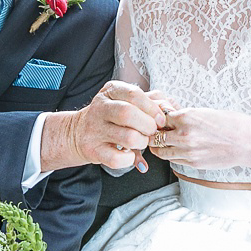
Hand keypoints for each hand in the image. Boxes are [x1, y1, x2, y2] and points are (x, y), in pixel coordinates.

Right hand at [40, 81, 166, 170]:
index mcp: (111, 91)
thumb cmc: (112, 116)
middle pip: (128, 113)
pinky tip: (130, 155)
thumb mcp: (127, 101)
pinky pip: (117, 159)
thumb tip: (170, 110)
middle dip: (147, 126)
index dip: (152, 108)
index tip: (160, 119)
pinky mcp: (92, 150)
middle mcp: (100, 107)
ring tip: (141, 142)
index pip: (134, 94)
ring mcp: (94, 129)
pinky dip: (129, 159)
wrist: (79, 132)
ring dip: (141, 143)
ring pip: (127, 137)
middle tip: (151, 132)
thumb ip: (150, 102)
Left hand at [147, 108, 250, 169]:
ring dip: (160, 148)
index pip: (159, 119)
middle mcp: (184, 135)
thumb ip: (185, 116)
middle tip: (155, 135)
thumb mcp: (204, 112)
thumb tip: (170, 118)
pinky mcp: (193, 163)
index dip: (158, 121)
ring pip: (161, 152)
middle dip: (154, 136)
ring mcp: (188, 151)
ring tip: (163, 144)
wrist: (248, 142)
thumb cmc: (231, 124)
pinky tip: (177, 151)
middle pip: (155, 137)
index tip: (158, 122)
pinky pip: (174, 160)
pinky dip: (172, 156)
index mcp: (186, 117)